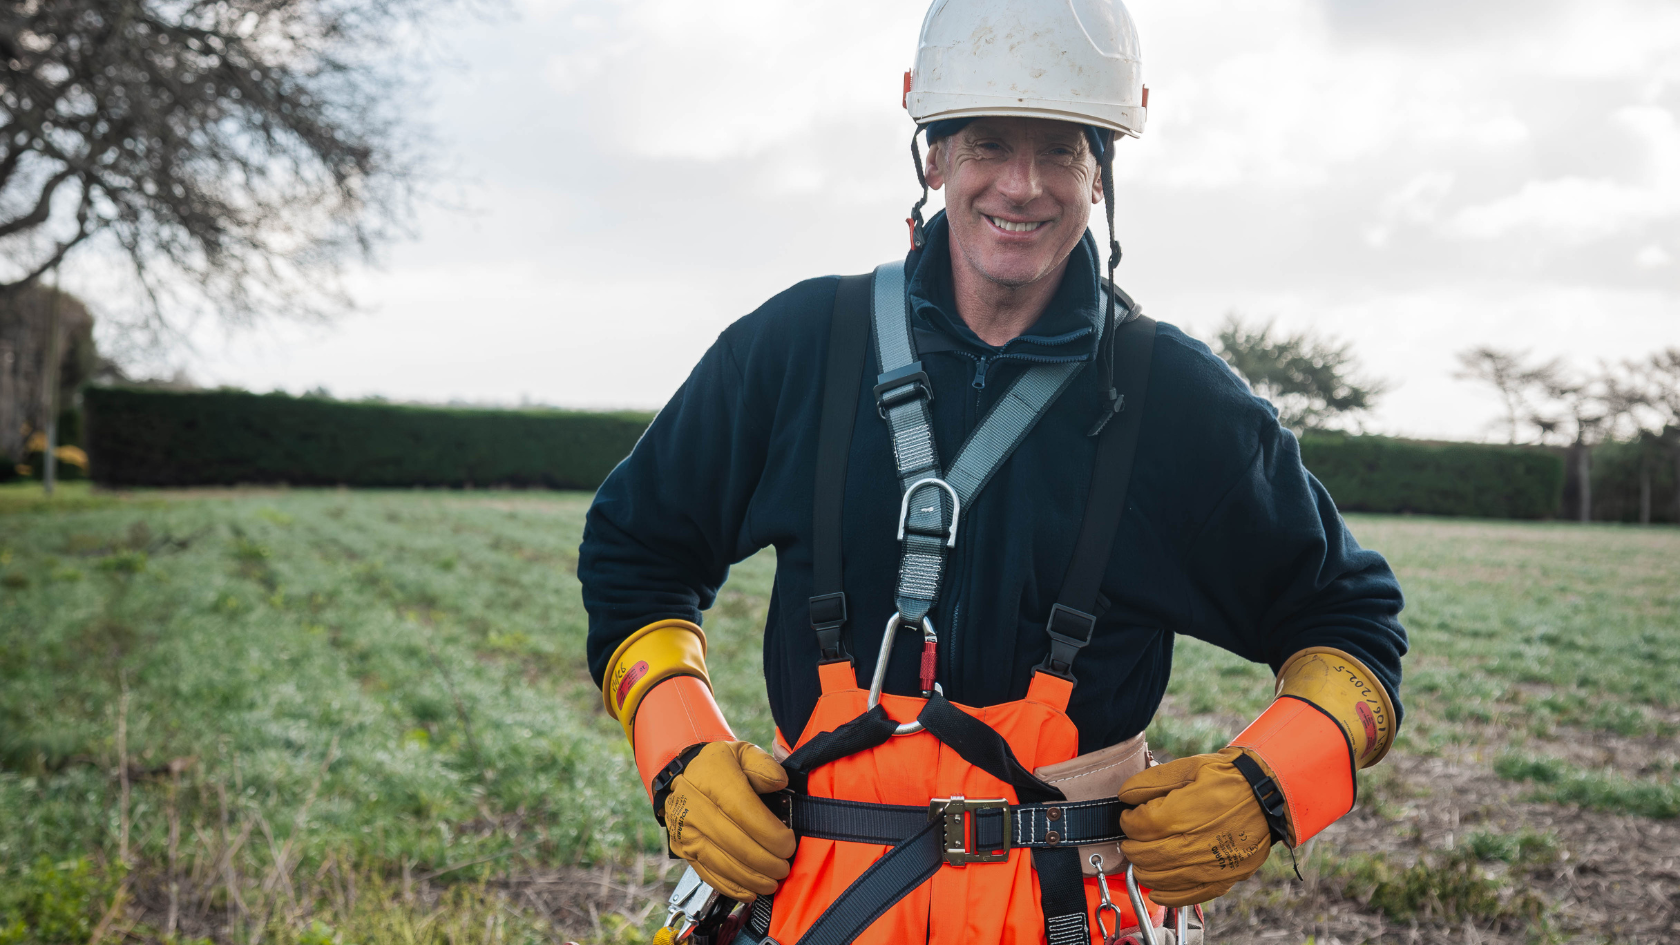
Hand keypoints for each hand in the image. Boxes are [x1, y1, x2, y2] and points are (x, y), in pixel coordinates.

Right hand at [664, 741, 797, 901]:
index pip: (744, 812)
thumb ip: (764, 765)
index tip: (788, 844)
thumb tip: (780, 782)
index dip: (770, 833)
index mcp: (711, 779)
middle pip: (734, 842)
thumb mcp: (742, 752)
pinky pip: (707, 874)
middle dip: (765, 861)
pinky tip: (750, 892)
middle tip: (784, 867)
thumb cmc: (717, 764)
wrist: (680, 774)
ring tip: (772, 882)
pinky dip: (731, 887)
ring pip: (721, 862)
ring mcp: (686, 831)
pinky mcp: (682, 849)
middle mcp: (694, 806)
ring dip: (751, 878)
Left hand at [1117, 747, 1273, 905]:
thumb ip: (1151, 782)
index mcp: (1180, 815)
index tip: (1131, 815)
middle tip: (1133, 836)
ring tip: (1144, 856)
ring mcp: (1206, 866)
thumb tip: (1124, 796)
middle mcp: (1191, 845)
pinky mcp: (1221, 879)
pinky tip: (1156, 887)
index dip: (1127, 820)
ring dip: (1143, 868)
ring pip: (1158, 878)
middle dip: (1131, 845)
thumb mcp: (1189, 767)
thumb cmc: (1229, 779)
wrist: (1270, 796)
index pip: (1136, 826)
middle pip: (1143, 854)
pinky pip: (1186, 896)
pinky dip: (1166, 894)